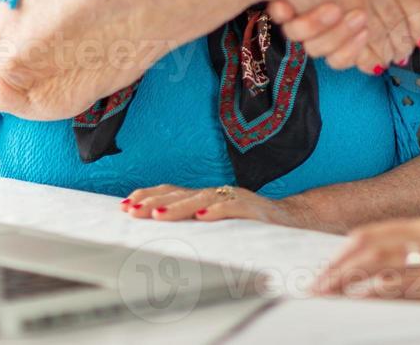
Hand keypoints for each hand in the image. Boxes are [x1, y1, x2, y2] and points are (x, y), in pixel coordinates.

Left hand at [118, 183, 305, 226]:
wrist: (293, 220)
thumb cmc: (252, 225)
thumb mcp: (218, 222)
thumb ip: (195, 221)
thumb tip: (159, 227)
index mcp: (208, 197)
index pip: (173, 192)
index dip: (150, 196)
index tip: (126, 205)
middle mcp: (219, 193)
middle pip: (182, 193)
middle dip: (154, 202)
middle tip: (132, 211)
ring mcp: (237, 199)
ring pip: (203, 199)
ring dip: (178, 206)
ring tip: (158, 215)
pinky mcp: (255, 210)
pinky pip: (234, 208)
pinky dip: (217, 211)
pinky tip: (202, 217)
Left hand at [313, 218, 419, 303]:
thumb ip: (411, 249)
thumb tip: (375, 268)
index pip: (373, 234)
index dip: (345, 252)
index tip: (326, 269)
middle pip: (373, 251)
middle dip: (340, 270)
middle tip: (318, 288)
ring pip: (387, 272)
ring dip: (355, 285)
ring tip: (332, 297)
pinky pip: (412, 290)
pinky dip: (386, 295)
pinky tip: (367, 300)